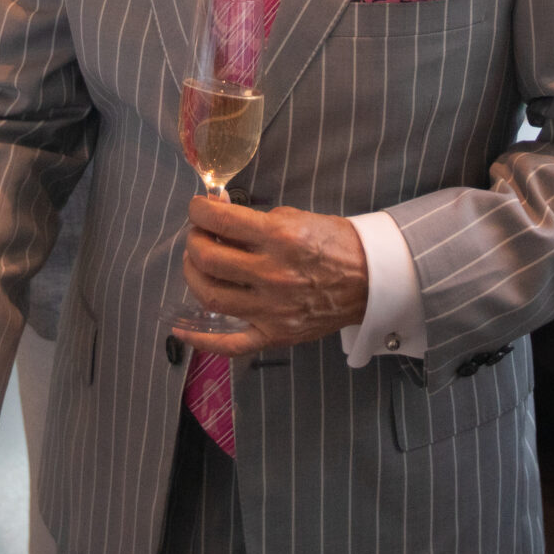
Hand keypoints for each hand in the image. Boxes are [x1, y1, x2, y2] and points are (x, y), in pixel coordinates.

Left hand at [176, 195, 367, 357]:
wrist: (370, 279)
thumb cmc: (336, 244)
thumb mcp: (297, 218)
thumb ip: (258, 221)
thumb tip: (222, 218)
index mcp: (280, 239)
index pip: (221, 222)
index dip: (199, 211)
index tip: (198, 209)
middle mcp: (273, 275)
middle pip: (208, 259)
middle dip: (194, 242)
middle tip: (199, 236)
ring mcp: (272, 309)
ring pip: (211, 297)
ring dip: (193, 276)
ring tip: (197, 265)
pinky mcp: (276, 334)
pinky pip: (231, 344)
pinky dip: (202, 340)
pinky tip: (182, 330)